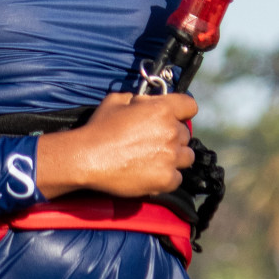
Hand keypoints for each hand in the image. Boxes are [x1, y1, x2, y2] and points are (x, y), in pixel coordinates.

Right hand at [36, 91, 196, 201]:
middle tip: (154, 142)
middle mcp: (171, 132)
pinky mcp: (167, 179)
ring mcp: (171, 157)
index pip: (190, 106)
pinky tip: (151, 174)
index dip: (182, 111)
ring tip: (156, 159)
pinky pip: (177, 178)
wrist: (88, 158)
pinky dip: (167, 177)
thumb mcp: (116, 101)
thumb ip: (137, 99)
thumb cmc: (99, 128)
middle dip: (172, 136)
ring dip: (175, 157)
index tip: (174, 117)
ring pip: (186, 157)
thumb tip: (145, 102)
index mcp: (162, 109)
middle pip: (185, 134)